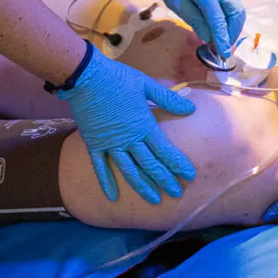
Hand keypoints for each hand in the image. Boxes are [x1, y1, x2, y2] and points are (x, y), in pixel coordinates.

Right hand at [58, 45, 196, 204]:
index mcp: (144, 125)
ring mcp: (110, 144)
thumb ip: (168, 99)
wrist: (86, 77)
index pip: (165, 150)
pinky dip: (106, 182)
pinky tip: (112, 197)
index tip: (189, 176)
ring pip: (129, 171)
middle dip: (164, 180)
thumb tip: (191, 109)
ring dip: (142, 186)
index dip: (178, 164)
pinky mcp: (94, 144)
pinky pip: (100, 167)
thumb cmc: (118, 78)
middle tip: (176, 194)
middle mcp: (129, 139)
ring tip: (153, 200)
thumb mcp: (146, 85)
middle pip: (150, 165)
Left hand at [142, 0, 246, 59]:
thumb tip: (208, 38)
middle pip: (237, 14)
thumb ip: (195, 20)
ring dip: (233, 27)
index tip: (223, 55)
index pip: (219, 19)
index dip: (222, 38)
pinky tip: (220, 29)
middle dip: (233, 33)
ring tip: (222, 41)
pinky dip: (229, 19)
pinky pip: (232, 6)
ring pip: (237, 10)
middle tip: (223, 48)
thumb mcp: (177, 4)